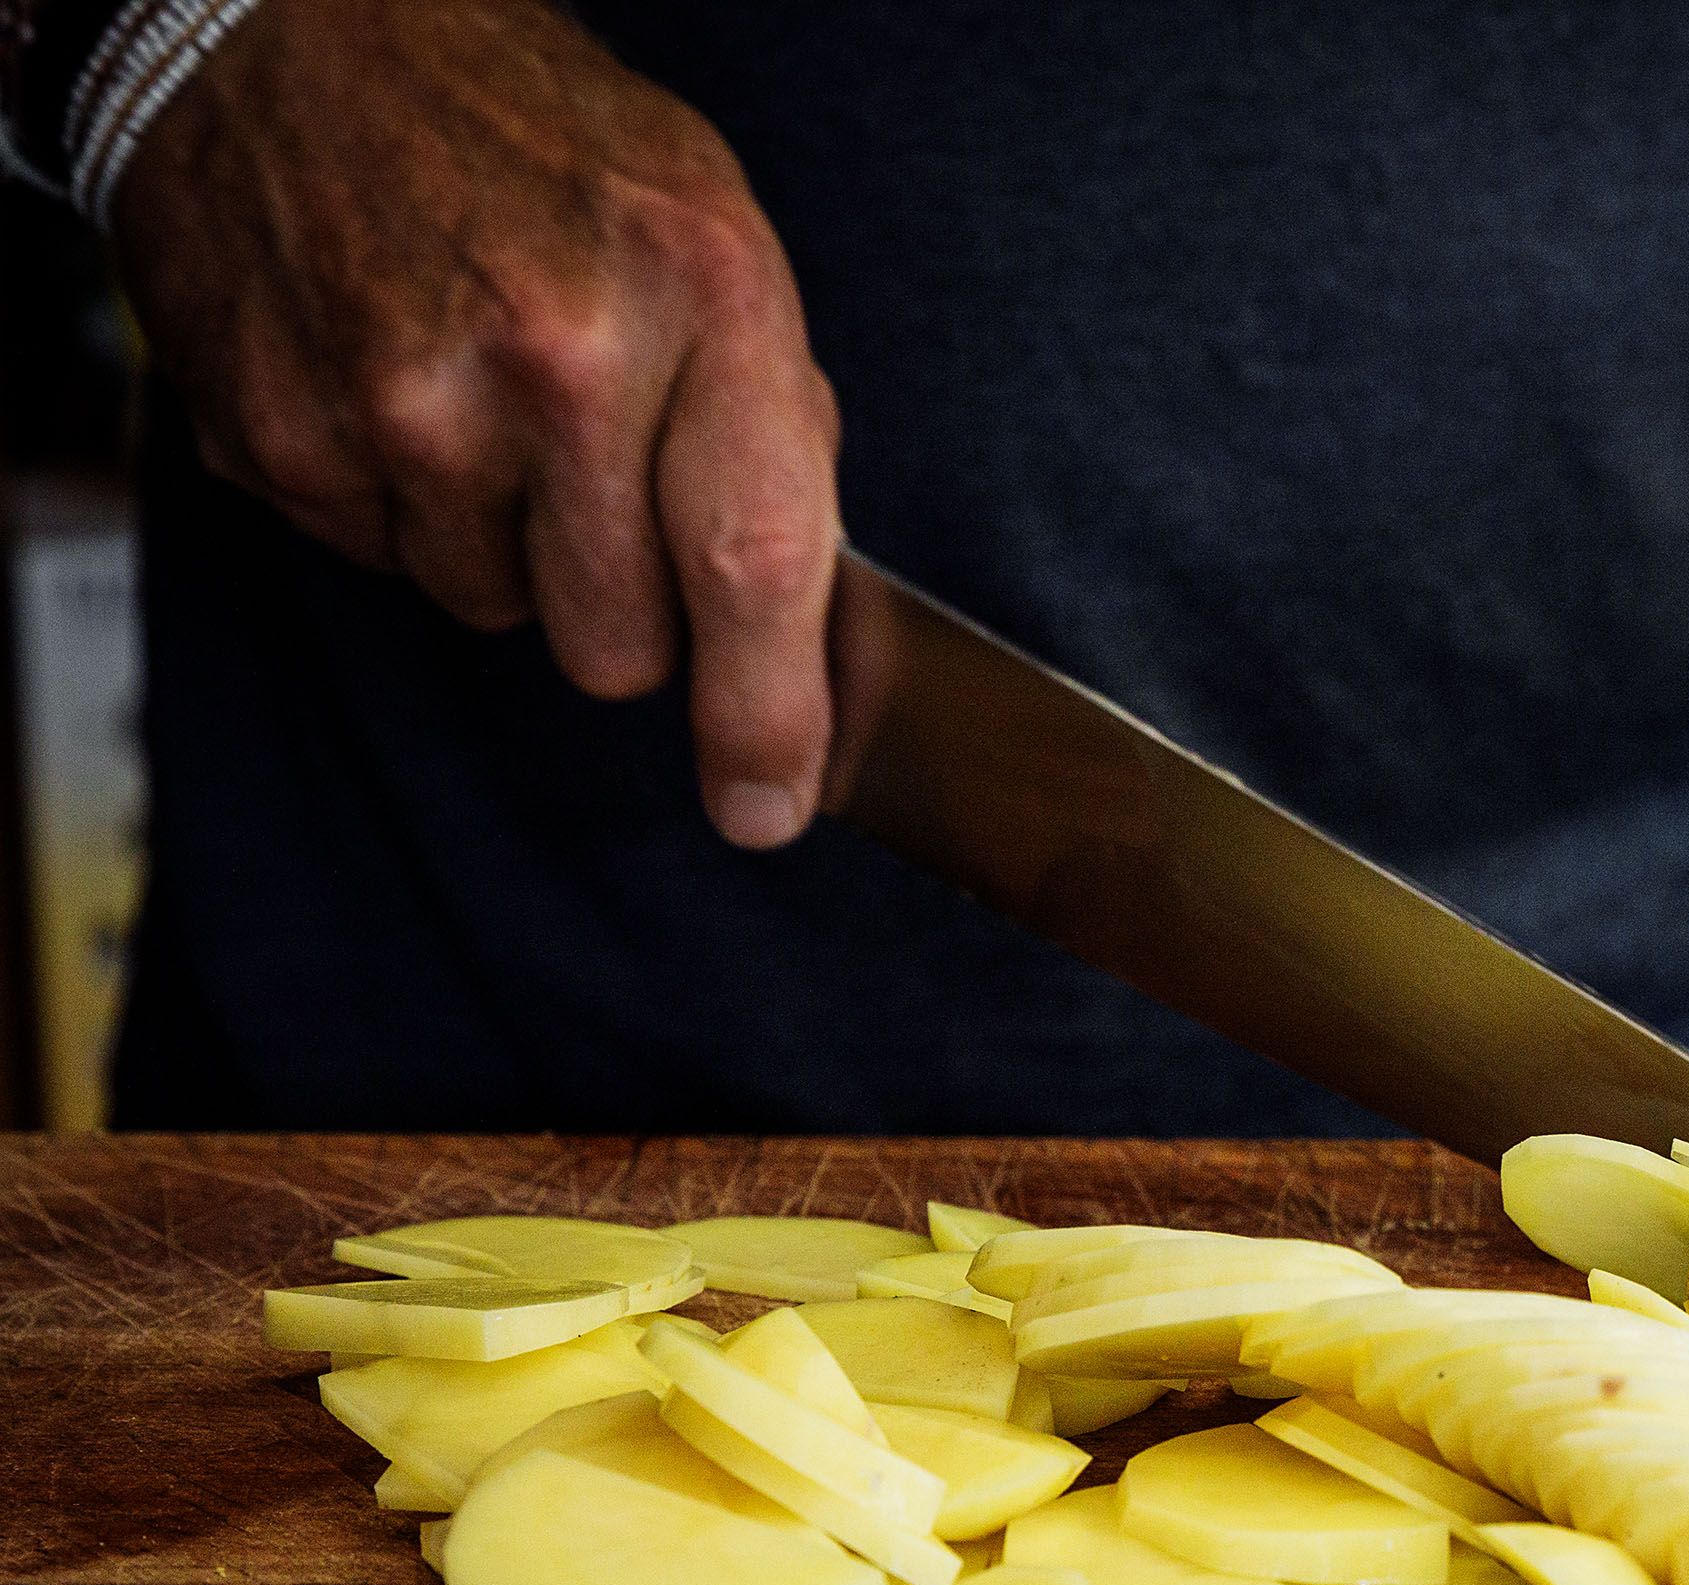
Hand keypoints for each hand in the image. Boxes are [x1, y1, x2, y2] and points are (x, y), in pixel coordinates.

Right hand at [110, 0, 841, 848]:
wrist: (292, 32)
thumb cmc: (538, 145)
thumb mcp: (715, 237)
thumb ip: (771, 429)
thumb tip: (805, 628)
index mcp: (701, 292)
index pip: (754, 569)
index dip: (768, 721)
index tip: (769, 805)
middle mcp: (557, 356)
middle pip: (621, 646)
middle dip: (628, 603)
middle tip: (598, 476)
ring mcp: (406, 403)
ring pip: (500, 618)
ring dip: (510, 545)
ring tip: (489, 401)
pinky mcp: (286, 440)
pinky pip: (387, 566)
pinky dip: (404, 507)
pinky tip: (398, 385)